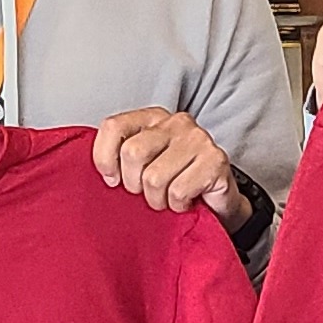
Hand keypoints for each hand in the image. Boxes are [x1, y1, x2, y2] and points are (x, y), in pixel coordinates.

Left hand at [94, 108, 245, 223]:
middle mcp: (176, 122)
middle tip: (146, 193)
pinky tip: (186, 201)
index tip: (112, 180)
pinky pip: (178, 191)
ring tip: (168, 199)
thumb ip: (119, 158)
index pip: (113, 127)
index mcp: (152, 117)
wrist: (217, 202)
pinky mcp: (215, 160)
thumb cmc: (174, 183)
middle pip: (132, 153)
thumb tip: (105, 174)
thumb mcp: (142, 166)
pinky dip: (177, 205)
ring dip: (157, 200)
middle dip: (134, 184)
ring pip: (154, 177)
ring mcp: (198, 139)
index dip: (104, 158)